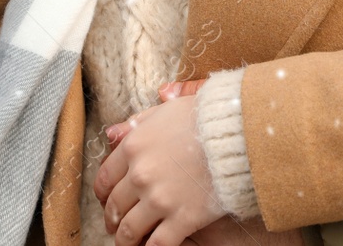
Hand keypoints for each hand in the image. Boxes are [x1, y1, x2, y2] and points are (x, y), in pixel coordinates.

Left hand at [106, 79, 308, 245]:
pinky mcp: (182, 218)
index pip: (104, 178)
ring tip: (128, 243)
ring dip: (124, 240)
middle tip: (114, 226)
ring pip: (129, 230)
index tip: (106, 201)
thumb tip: (112, 134)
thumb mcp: (166, 111)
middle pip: (115, 206)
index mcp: (134, 147)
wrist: (239, 134)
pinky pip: (157, 245)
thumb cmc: (205, 118)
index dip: (102, 194)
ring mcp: (161, 199)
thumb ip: (137, 123)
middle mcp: (141, 175)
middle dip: (112, 219)